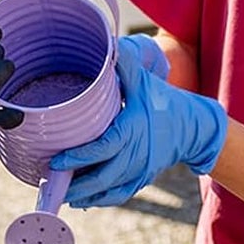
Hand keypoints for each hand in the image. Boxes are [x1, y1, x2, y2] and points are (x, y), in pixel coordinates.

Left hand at [51, 37, 226, 206]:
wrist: (192, 127)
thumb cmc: (163, 101)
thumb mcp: (144, 81)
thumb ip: (125, 64)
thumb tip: (108, 42)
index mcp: (133, 129)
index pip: (104, 148)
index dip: (80, 157)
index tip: (57, 162)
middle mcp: (137, 154)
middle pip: (104, 176)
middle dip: (77, 183)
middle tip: (52, 183)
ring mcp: (140, 170)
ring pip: (109, 189)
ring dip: (85, 195)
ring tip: (62, 193)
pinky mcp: (142, 179)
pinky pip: (119, 195)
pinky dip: (100, 200)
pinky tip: (82, 200)